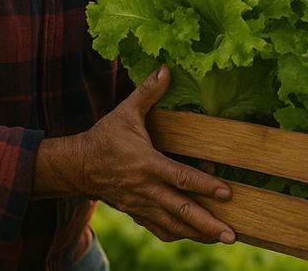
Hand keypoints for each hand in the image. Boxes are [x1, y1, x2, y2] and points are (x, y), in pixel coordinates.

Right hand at [79, 65, 235, 244]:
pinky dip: (177, 234)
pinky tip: (194, 236)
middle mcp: (146, 189)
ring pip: (173, 225)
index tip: (228, 193)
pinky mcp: (136, 213)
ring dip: (198, 234)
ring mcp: (141, 205)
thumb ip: (148, 93)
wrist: (76, 167)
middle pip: (181, 210)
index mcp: (147, 164)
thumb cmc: (104, 138)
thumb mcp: (125, 112)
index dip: (205, 186)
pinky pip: (159, 229)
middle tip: (231, 236)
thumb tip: (166, 69)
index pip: (181, 177)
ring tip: (221, 238)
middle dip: (208, 224)